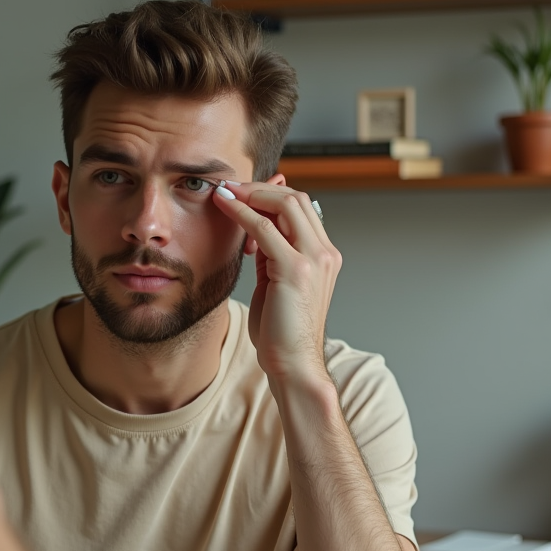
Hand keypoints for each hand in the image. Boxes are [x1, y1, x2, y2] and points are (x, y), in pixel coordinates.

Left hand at [212, 181, 340, 380]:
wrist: (293, 363)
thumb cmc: (281, 331)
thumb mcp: (276, 283)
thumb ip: (271, 255)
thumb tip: (255, 230)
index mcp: (323, 255)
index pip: (301, 208)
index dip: (270, 195)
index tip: (242, 192)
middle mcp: (324, 253)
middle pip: (296, 199)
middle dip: (260, 188)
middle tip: (231, 187)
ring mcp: (314, 259)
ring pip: (285, 205)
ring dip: (251, 194)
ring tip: (225, 192)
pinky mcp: (295, 269)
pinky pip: (265, 229)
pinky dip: (243, 213)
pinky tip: (225, 207)